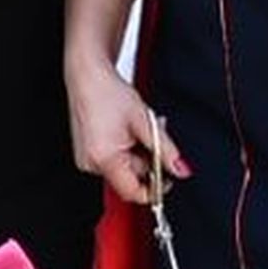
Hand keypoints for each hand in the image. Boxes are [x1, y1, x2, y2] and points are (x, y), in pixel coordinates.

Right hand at [69, 66, 187, 207]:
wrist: (87, 75)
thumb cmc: (109, 93)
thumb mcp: (145, 122)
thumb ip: (166, 150)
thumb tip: (181, 170)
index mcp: (105, 159)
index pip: (133, 192)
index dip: (154, 189)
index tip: (169, 178)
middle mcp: (91, 164)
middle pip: (131, 177)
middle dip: (148, 159)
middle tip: (154, 136)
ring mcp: (86, 159)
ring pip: (123, 167)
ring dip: (137, 151)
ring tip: (138, 127)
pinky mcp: (86, 153)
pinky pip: (113, 159)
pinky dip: (125, 148)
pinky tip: (126, 130)